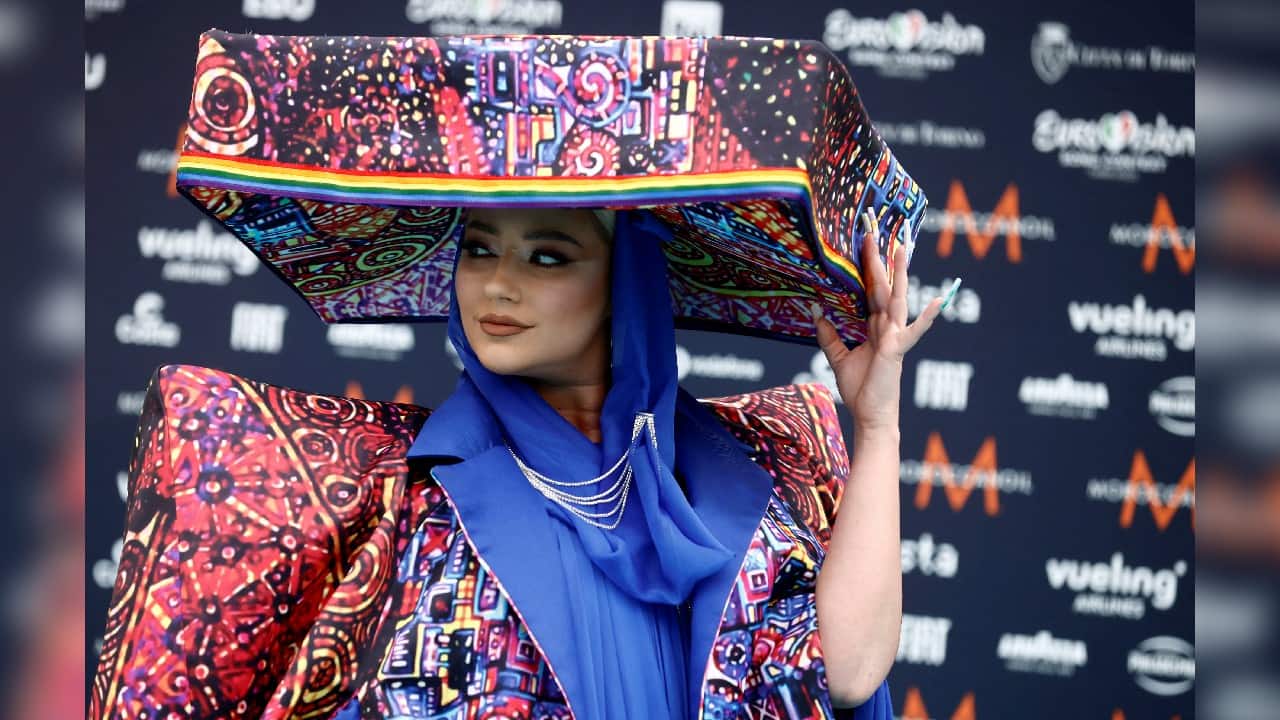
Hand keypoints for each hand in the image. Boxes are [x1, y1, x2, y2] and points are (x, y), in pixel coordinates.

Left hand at [811, 208, 947, 429]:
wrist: (872, 416)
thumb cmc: (861, 390)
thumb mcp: (838, 357)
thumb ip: (829, 335)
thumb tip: (816, 311)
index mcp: (875, 325)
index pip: (871, 288)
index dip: (868, 264)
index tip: (865, 238)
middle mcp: (888, 326)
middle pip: (883, 285)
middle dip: (879, 257)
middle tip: (877, 227)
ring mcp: (895, 336)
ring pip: (897, 298)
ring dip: (899, 273)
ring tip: (901, 247)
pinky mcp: (897, 350)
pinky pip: (912, 331)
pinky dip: (926, 317)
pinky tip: (937, 301)